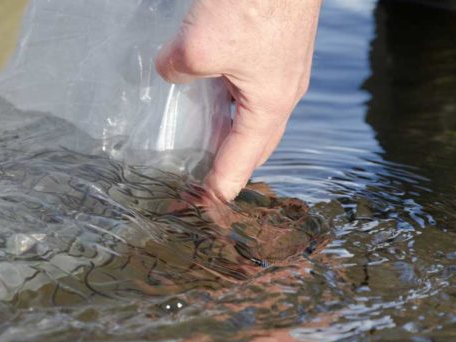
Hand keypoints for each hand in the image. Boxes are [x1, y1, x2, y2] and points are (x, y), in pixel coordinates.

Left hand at [156, 0, 320, 199]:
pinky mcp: (278, 47)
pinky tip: (210, 93)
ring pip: (255, 116)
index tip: (201, 206)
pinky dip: (232, 102)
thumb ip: (177, 71)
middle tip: (201, 179)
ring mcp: (285, 68)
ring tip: (202, 142)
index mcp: (271, 106)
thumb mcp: (198, 48)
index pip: (241, 162)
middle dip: (229, 165)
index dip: (218, 187)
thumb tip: (169, 73)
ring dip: (231, 132)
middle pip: (255, 145)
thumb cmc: (254, 2)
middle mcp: (284, 92)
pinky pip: (254, 88)